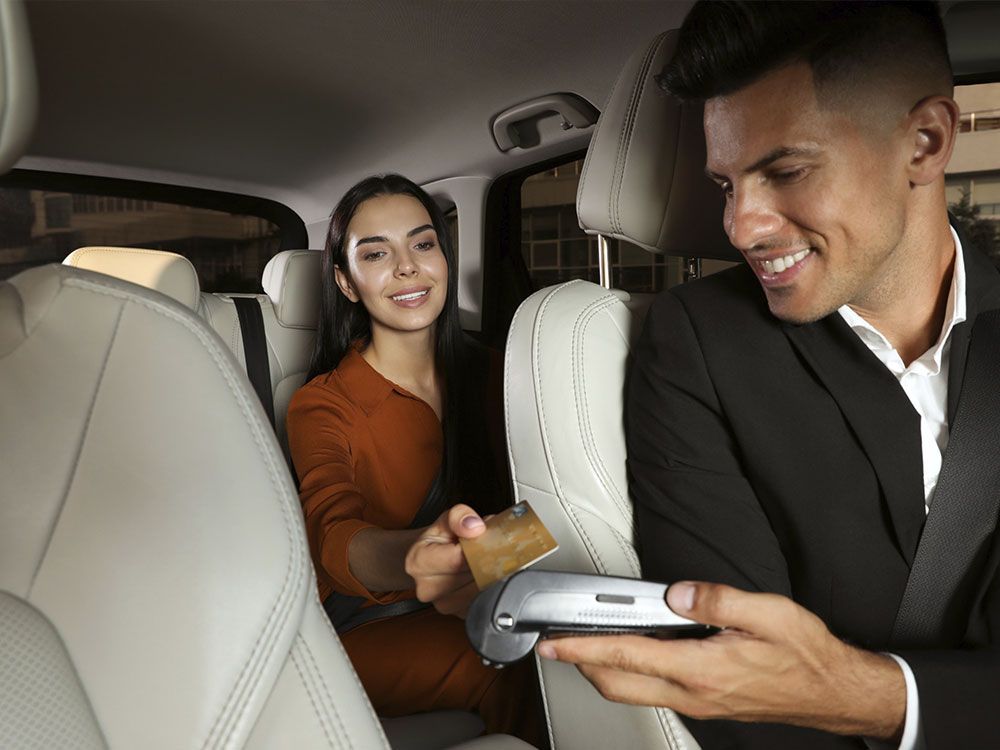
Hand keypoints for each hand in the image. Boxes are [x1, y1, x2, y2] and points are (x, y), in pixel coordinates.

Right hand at [404, 503, 485, 617]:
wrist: (429, 560)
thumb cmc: (438, 540)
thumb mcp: (446, 519)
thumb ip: (460, 516)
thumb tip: (475, 527)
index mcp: (419, 562)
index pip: (459, 558)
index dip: (477, 546)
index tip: (484, 538)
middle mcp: (428, 588)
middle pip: (474, 575)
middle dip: (487, 559)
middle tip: (489, 548)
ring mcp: (444, 605)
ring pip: (483, 588)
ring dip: (490, 573)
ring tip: (483, 560)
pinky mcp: (459, 613)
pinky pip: (485, 599)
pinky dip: (489, 586)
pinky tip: (482, 575)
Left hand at [537, 581, 905, 739]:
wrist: (832, 693)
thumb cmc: (805, 656)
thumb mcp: (767, 613)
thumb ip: (716, 599)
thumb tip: (676, 592)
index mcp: (700, 669)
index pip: (625, 656)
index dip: (581, 648)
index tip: (553, 642)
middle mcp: (692, 692)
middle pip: (616, 684)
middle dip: (580, 664)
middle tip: (557, 643)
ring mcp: (697, 702)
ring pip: (632, 692)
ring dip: (603, 670)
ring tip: (585, 644)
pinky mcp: (705, 703)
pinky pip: (653, 691)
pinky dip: (629, 673)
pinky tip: (632, 652)